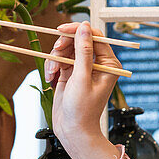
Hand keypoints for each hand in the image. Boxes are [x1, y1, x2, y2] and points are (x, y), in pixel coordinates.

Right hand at [45, 21, 122, 158]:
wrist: (73, 131)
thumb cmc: (82, 110)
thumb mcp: (82, 78)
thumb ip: (83, 51)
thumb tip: (84, 28)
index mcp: (109, 64)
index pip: (94, 36)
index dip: (77, 30)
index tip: (61, 30)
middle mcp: (97, 63)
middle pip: (77, 40)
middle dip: (63, 46)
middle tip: (55, 53)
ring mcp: (82, 68)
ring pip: (65, 50)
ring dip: (55, 59)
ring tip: (52, 74)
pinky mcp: (70, 73)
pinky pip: (58, 60)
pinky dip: (52, 67)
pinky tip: (50, 79)